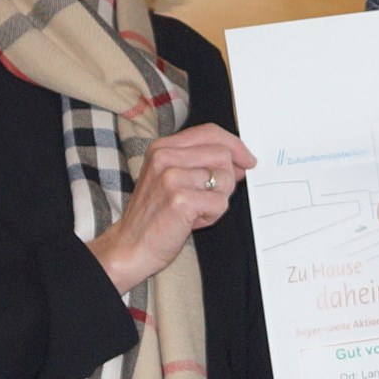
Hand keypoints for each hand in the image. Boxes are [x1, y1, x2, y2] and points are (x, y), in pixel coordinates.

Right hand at [92, 126, 259, 293]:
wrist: (131, 246)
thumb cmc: (154, 216)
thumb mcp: (172, 179)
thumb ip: (202, 165)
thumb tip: (239, 162)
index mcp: (162, 148)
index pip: (210, 132)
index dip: (235, 145)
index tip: (247, 160)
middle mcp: (165, 157)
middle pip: (222, 154)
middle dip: (227, 179)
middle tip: (210, 198)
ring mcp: (172, 177)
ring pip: (225, 179)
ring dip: (218, 200)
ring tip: (195, 210)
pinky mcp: (181, 200)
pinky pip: (220, 203)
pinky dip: (212, 216)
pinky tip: (192, 221)